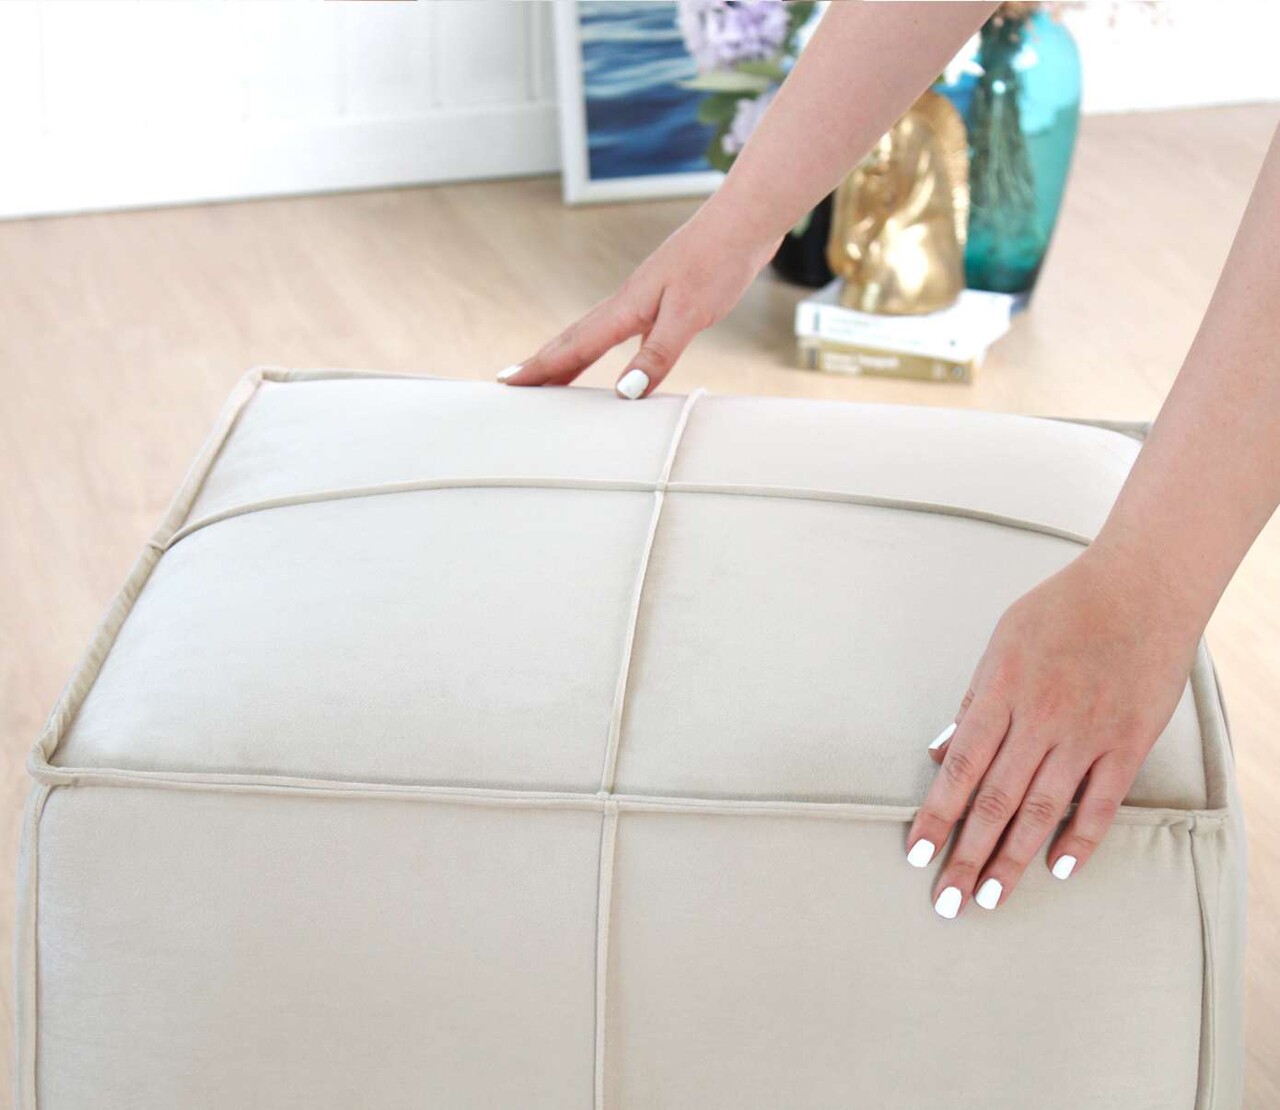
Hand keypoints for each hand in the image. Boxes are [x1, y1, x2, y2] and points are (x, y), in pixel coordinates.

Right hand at [497, 204, 779, 398]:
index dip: (541, 368)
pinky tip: (616, 368)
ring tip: (550, 381)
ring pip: (594, 337)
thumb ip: (657, 355)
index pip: (574, 346)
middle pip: (574, 341)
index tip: (508, 384)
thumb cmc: (717, 261)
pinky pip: (621, 336)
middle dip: (542, 365)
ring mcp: (643, 302)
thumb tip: (624, 394)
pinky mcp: (663, 302)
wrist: (745, 222)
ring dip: (569, 360)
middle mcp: (627, 304)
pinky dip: (607, 353)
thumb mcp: (688, 315)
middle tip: (511, 386)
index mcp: (626, 307)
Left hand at [906, 547, 1200, 917]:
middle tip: (947, 900)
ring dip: (1012, 859)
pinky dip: (1080, 839)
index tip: (917, 853)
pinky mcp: (1128, 743)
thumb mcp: (1000, 645)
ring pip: (1042, 811)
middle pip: (995, 801)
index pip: (959, 768)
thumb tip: (940, 753)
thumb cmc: (1061, 611)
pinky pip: (1101, 802)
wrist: (1140, 589)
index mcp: (1001, 692)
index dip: (936, 816)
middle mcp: (1041, 720)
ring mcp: (1087, 735)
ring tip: (990, 898)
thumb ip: (973, 704)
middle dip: (967, 855)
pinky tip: (1058, 869)